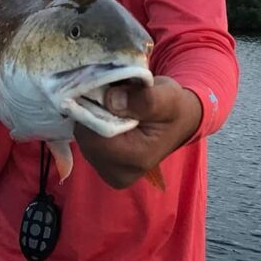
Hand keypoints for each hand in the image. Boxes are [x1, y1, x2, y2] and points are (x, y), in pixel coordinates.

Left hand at [73, 76, 201, 188]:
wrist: (178, 120)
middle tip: (111, 90)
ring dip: (91, 112)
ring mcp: (105, 169)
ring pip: (82, 133)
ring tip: (113, 101)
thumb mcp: (167, 97)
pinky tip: (108, 111)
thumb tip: (111, 100)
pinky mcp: (99, 161)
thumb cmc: (173, 108)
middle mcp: (117, 173)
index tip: (108, 87)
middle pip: (85, 134)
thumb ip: (144, 100)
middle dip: (93, 108)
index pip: (96, 134)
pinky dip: (92, 119)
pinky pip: (84, 135)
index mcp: (135, 160)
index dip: (96, 107)